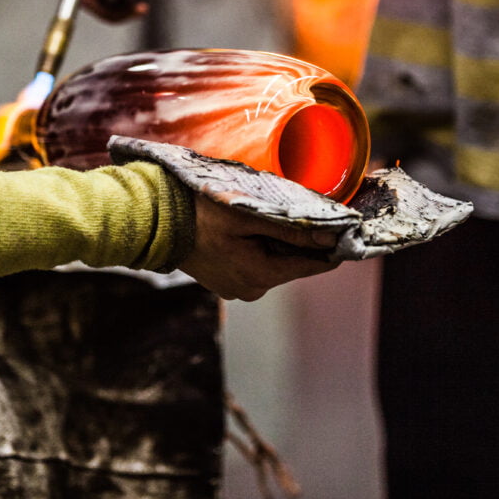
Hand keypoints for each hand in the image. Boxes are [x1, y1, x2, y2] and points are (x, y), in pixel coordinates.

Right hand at [179, 195, 339, 300]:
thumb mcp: (250, 216)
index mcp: (261, 276)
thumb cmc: (199, 214)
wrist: (156, 222)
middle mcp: (253, 289)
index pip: (316, 265)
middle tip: (291, 209)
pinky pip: (256, 265)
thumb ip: (292, 229)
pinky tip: (246, 229)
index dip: (332, 243)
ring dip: (276, 242)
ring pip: (276, 263)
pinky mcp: (227, 282)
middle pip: (295, 263)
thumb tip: (331, 237)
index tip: (342, 222)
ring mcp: (239, 288)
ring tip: (260, 218)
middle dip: (299, 239)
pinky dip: (258, 248)